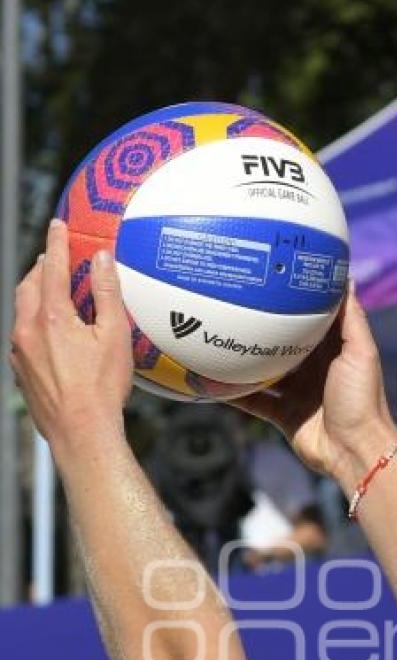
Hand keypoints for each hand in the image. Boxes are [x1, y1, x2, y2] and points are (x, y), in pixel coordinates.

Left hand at [10, 220, 132, 455]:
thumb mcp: (114, 336)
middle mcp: (28, 330)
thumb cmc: (101, 389)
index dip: (57, 243)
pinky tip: (51, 335)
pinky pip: (23, 338)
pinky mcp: (20, 373)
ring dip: (36, 296)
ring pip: (22, 312)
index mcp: (51, 316)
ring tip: (53, 295)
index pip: (52, 267)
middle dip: (41, 269)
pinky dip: (35, 324)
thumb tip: (102, 260)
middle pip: (29, 286)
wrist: (80, 433)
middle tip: (54, 260)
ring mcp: (20, 353)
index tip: (58, 226)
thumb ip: (107, 293)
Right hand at [224, 284, 396, 483]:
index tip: (271, 277)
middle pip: (281, 342)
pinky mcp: (282, 415)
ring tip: (214, 337)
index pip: (310, 317)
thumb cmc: (362, 398)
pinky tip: (211, 379)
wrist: (355, 450)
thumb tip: (343, 277)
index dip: (293, 299)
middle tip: (232, 302)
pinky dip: (233, 392)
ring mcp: (296, 392)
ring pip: (262, 370)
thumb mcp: (360, 351)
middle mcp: (313, 368)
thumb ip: (352, 317)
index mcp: (333, 349)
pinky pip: (253, 400)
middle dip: (261, 326)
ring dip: (242, 358)